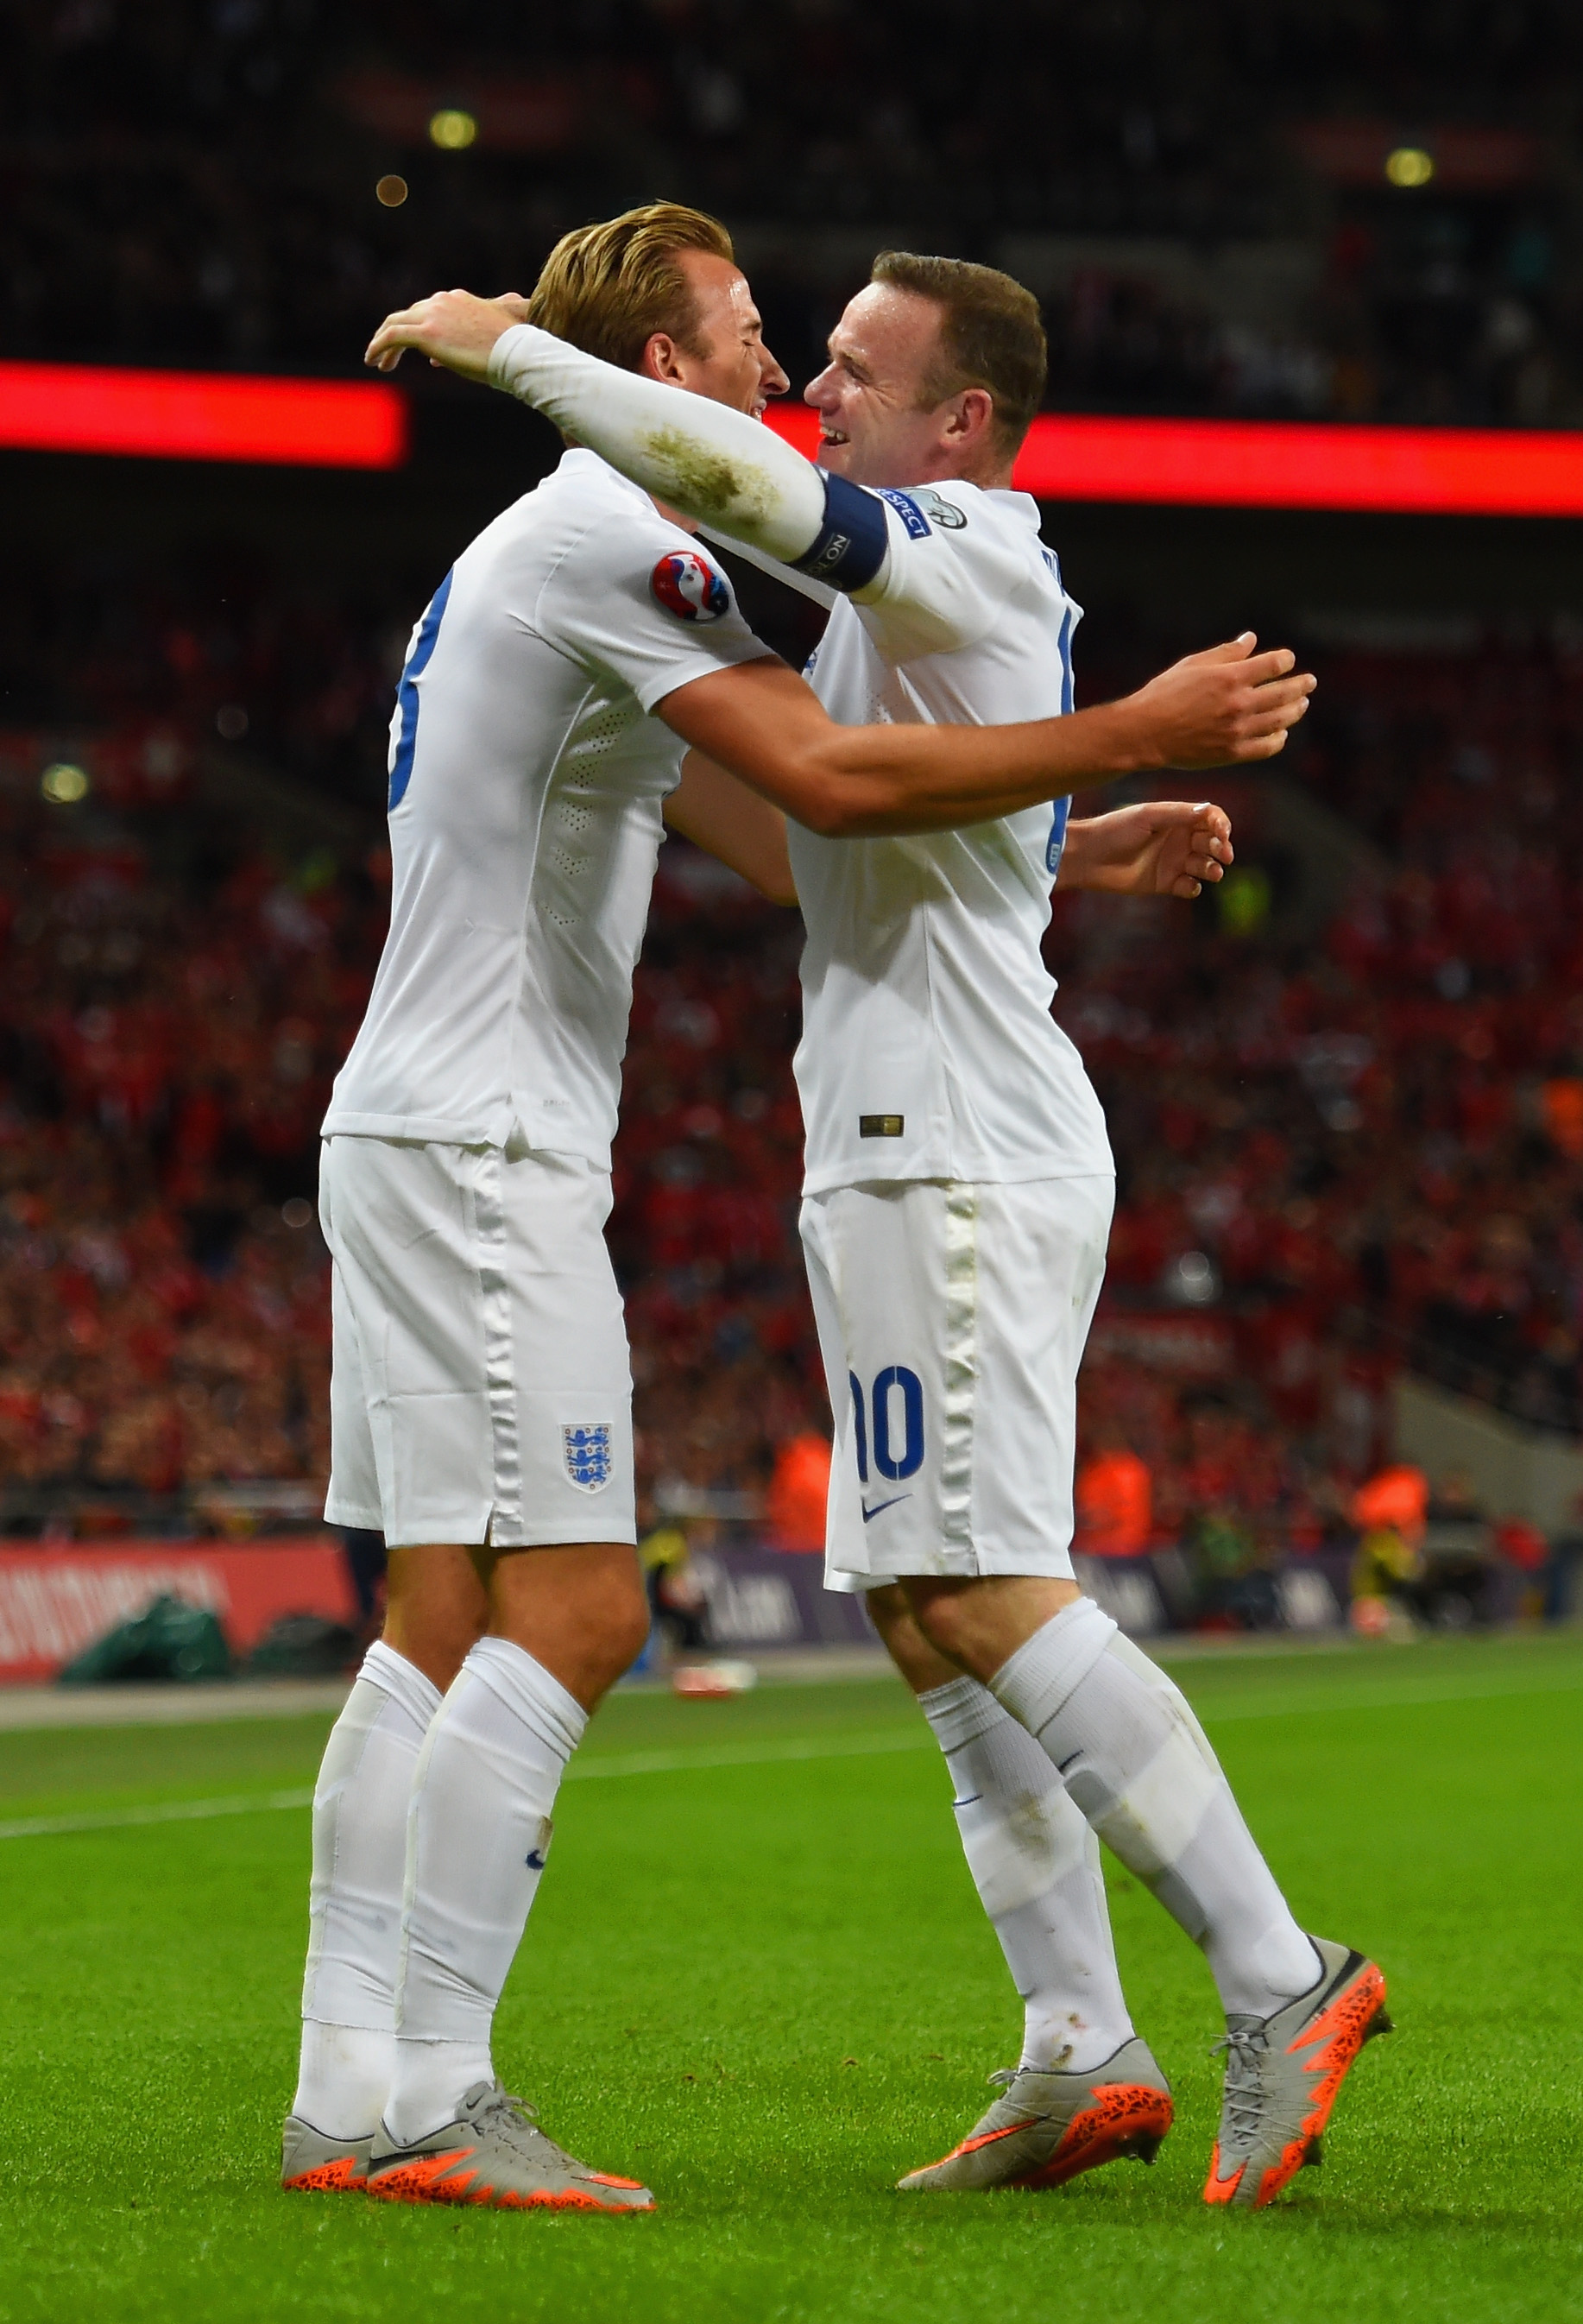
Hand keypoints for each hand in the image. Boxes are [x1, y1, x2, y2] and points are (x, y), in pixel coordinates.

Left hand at [365, 288, 529, 377]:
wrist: (517, 350)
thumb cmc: (513, 346)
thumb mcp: (494, 332)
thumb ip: (478, 333)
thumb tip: (465, 346)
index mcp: (457, 299)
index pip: (428, 311)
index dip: (418, 329)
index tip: (418, 351)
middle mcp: (441, 301)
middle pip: (408, 315)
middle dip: (396, 335)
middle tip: (389, 357)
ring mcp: (432, 316)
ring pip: (394, 323)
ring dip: (381, 342)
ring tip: (376, 362)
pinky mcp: (426, 333)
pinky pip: (391, 337)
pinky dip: (378, 347)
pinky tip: (372, 361)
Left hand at [1059, 800, 1232, 898]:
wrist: (1089, 857)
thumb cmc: (1115, 830)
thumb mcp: (1147, 816)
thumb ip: (1178, 814)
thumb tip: (1209, 811)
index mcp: (1177, 819)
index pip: (1210, 819)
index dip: (1222, 825)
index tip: (1223, 834)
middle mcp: (1179, 839)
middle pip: (1212, 843)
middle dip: (1221, 848)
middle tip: (1223, 854)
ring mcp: (1173, 862)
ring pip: (1205, 866)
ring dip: (1212, 869)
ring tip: (1211, 872)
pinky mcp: (1165, 883)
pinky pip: (1189, 887)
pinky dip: (1193, 887)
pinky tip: (1186, 885)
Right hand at [1122, 634, 1314, 769]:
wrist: (1146, 732)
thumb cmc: (1165, 694)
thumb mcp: (1194, 665)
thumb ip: (1226, 653)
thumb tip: (1251, 640)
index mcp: (1230, 677)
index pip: (1274, 665)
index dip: (1285, 660)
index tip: (1287, 660)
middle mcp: (1239, 703)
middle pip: (1284, 692)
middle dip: (1301, 685)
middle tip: (1310, 682)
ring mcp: (1238, 730)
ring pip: (1280, 720)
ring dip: (1295, 710)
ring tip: (1302, 705)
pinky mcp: (1232, 753)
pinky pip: (1266, 747)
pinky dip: (1279, 739)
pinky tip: (1282, 734)